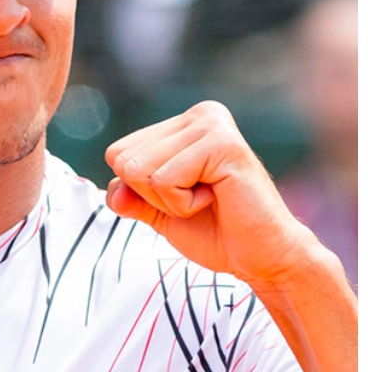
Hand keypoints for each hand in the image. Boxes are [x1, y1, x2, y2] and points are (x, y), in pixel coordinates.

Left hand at [103, 100, 322, 290]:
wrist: (258, 257)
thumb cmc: (213, 231)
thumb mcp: (156, 210)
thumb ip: (128, 194)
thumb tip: (112, 189)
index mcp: (182, 123)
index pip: (117, 154)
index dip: (140, 190)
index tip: (183, 195)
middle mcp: (200, 114)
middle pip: (123, 160)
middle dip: (152, 195)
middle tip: (197, 200)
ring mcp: (212, 125)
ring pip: (139, 170)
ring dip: (168, 200)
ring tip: (207, 198)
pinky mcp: (223, 145)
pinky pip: (163, 180)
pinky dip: (182, 204)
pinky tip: (216, 199)